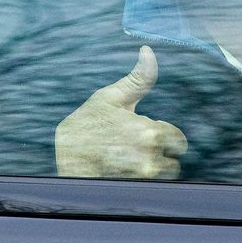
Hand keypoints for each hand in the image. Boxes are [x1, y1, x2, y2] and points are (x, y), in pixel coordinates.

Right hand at [55, 46, 186, 178]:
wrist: (63, 156)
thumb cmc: (88, 123)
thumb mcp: (111, 96)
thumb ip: (139, 77)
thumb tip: (148, 51)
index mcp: (150, 132)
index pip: (178, 140)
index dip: (164, 137)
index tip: (148, 135)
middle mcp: (149, 158)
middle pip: (172, 161)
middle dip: (159, 155)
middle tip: (135, 149)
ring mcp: (139, 179)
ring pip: (161, 177)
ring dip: (151, 170)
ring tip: (128, 161)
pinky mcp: (130, 191)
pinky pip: (147, 188)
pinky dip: (138, 181)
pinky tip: (122, 172)